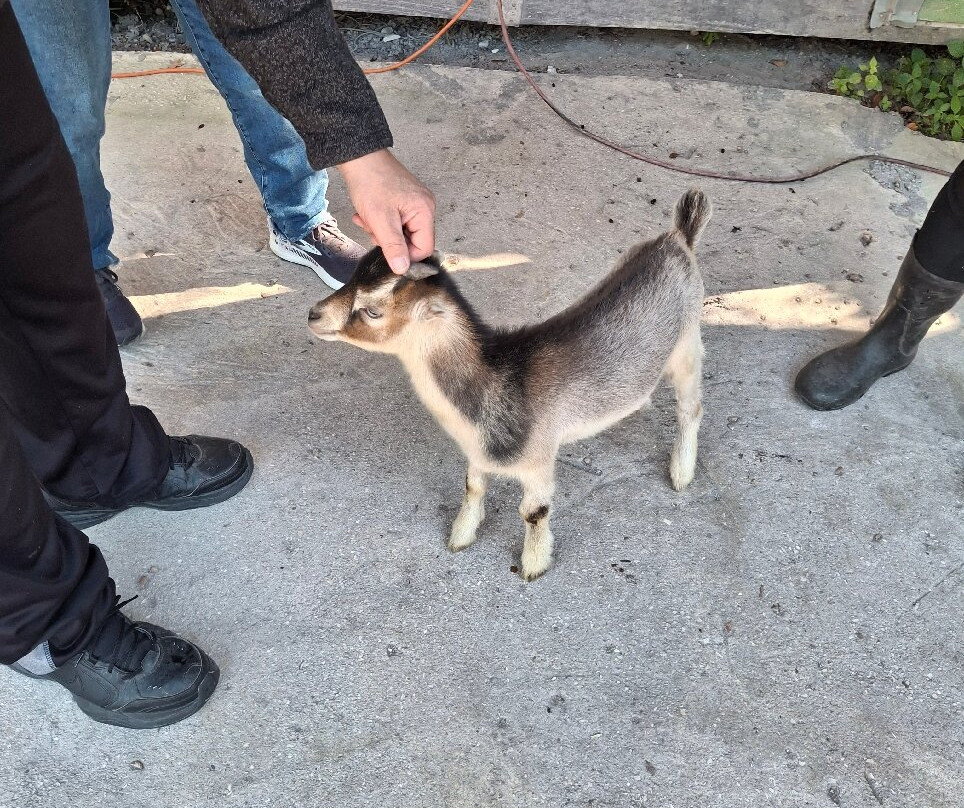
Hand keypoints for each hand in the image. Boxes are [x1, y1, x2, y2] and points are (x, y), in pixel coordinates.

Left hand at [337, 149, 435, 273]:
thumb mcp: (381, 220)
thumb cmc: (370, 182)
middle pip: (412, 241)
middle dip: (388, 240)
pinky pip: (395, 221)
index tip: (385, 248)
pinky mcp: (404, 201)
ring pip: (401, 233)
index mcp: (425, 212)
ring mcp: (414, 203)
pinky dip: (380, 222)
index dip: (404, 254)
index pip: (424, 249)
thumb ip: (393, 247)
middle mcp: (425, 207)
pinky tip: (367, 214)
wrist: (358, 157)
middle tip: (372, 229)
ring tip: (366, 218)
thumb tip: (402, 269)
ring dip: (381, 231)